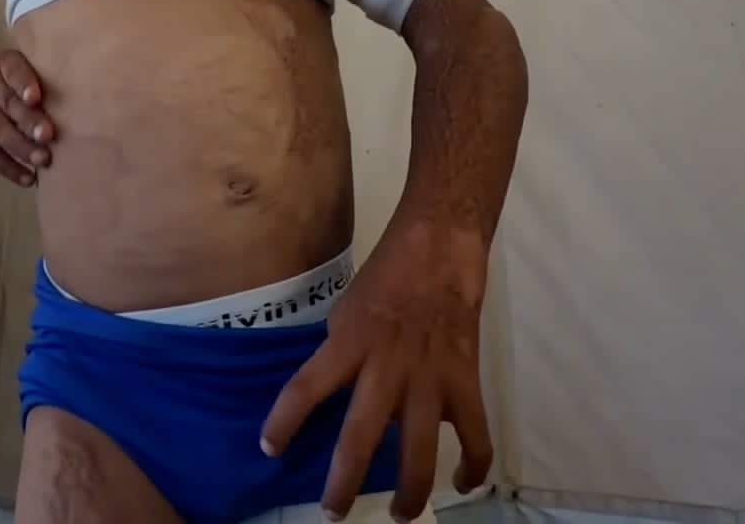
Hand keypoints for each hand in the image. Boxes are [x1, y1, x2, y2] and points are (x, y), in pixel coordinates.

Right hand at [0, 50, 54, 186]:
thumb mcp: (10, 66)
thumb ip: (32, 82)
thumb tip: (70, 111)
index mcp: (1, 64)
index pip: (13, 69)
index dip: (24, 83)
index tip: (35, 98)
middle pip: (6, 103)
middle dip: (28, 121)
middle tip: (48, 136)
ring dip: (20, 148)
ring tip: (43, 160)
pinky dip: (9, 168)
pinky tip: (28, 179)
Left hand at [260, 236, 492, 521]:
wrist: (439, 247)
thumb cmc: (387, 275)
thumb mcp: (348, 311)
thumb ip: (344, 354)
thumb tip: (341, 391)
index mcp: (348, 344)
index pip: (304, 388)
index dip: (284, 423)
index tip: (269, 449)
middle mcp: (384, 367)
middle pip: (358, 437)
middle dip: (344, 483)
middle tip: (333, 514)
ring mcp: (428, 377)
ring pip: (419, 449)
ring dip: (410, 490)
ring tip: (402, 516)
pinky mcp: (465, 380)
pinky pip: (475, 433)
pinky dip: (473, 464)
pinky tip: (464, 483)